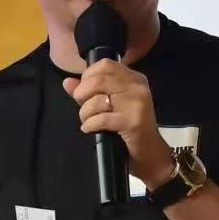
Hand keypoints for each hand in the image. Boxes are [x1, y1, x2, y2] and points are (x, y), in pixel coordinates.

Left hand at [63, 59, 173, 189]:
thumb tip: (67, 82)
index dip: (88, 76)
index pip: (105, 64)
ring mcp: (136, 103)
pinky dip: (90, 125)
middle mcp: (137, 87)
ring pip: (97, 100)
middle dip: (82, 94)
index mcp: (134, 78)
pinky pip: (101, 118)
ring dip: (85, 113)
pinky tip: (91, 129)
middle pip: (98, 80)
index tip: (85, 92)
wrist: (151, 155)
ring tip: (88, 121)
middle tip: (83, 108)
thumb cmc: (130, 130)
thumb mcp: (110, 106)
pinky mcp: (133, 121)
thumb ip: (89, 92)